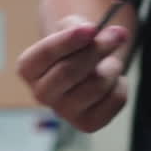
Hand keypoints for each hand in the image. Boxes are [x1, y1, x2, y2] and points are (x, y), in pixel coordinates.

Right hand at [16, 15, 129, 132]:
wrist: (85, 69)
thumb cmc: (75, 47)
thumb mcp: (71, 28)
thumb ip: (82, 27)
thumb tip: (110, 34)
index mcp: (29, 69)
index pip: (45, 54)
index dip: (69, 40)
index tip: (91, 28)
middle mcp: (41, 94)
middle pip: (69, 71)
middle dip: (97, 49)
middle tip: (115, 35)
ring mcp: (64, 112)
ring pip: (96, 85)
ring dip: (112, 66)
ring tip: (111, 61)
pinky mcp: (88, 123)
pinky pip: (114, 100)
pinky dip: (121, 84)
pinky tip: (113, 80)